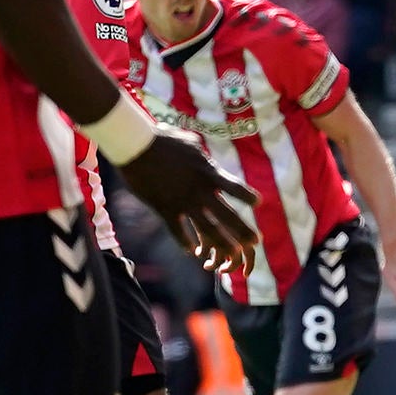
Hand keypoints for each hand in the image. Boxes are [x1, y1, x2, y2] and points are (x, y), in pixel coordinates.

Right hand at [118, 133, 260, 281]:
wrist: (136, 146)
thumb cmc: (163, 139)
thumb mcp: (190, 143)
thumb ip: (201, 153)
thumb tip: (203, 151)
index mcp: (209, 172)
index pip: (235, 187)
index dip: (247, 196)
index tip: (258, 203)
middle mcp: (200, 190)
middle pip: (227, 215)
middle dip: (243, 230)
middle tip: (256, 242)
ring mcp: (183, 201)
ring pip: (207, 229)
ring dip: (221, 244)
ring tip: (233, 256)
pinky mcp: (164, 208)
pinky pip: (177, 230)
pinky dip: (184, 242)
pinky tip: (191, 252)